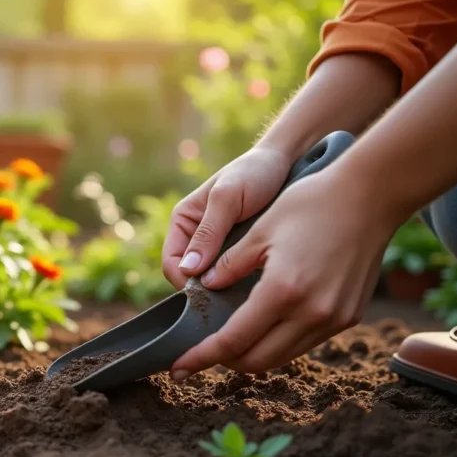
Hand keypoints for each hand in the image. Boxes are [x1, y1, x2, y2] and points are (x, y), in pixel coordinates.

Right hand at [162, 147, 293, 288]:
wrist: (285, 163)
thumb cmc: (253, 173)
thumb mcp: (228, 199)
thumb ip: (208, 233)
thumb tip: (188, 269)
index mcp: (183, 222)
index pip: (171, 263)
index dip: (184, 280)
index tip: (209, 289)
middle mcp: (195, 237)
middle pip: (189, 276)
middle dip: (205, 288)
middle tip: (231, 294)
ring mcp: (217, 247)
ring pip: (210, 279)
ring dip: (224, 287)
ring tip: (245, 290)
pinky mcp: (238, 252)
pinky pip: (231, 275)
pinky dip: (239, 283)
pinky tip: (255, 284)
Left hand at [170, 167, 400, 378]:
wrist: (372, 196)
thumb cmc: (312, 203)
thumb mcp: (260, 230)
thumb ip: (229, 264)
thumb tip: (203, 287)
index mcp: (283, 291)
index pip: (233, 341)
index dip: (202, 357)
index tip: (179, 367)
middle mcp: (311, 313)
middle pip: (257, 360)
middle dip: (224, 361)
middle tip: (201, 353)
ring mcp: (334, 319)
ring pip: (283, 356)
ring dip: (252, 354)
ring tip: (228, 342)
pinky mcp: (349, 317)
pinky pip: (305, 342)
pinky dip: (279, 342)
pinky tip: (263, 327)